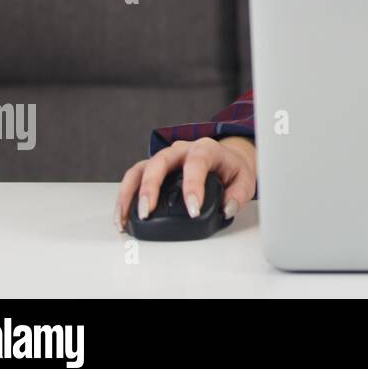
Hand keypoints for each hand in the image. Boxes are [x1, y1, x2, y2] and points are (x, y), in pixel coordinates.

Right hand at [114, 135, 256, 233]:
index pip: (197, 163)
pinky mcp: (153, 168)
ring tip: (125, 219)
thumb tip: (227, 209)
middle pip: (160, 161)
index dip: (193, 187)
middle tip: (147, 213)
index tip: (192, 210)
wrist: (226, 158)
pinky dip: (125, 197)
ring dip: (129, 193)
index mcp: (206, 149)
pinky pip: (134, 178)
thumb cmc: (232, 169)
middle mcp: (182, 150)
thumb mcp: (244, 179)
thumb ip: (238, 195)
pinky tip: (122, 216)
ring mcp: (165, 158)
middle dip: (150, 187)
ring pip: (140, 169)